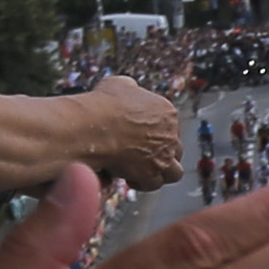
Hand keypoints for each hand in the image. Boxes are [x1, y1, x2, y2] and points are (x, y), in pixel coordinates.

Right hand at [49, 75, 185, 189]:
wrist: (94, 126)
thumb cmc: (103, 104)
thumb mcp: (120, 84)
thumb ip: (132, 90)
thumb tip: (130, 91)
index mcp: (167, 112)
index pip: (169, 125)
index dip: (154, 133)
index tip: (140, 137)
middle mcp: (170, 135)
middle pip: (174, 148)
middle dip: (160, 152)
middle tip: (142, 154)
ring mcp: (163, 156)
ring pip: (174, 171)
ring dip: (160, 171)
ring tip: (143, 170)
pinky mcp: (152, 173)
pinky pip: (154, 184)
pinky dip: (144, 182)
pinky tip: (130, 177)